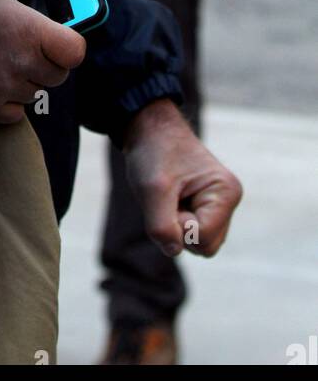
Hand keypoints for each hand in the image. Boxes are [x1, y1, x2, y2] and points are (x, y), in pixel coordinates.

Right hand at [0, 0, 85, 124]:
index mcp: (29, 31)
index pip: (75, 51)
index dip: (70, 42)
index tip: (60, 34)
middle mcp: (21, 64)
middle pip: (58, 75)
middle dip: (49, 59)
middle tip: (29, 43)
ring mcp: (2, 89)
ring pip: (35, 93)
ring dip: (27, 78)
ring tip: (6, 58)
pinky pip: (14, 112)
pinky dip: (9, 99)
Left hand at [123, 99, 242, 257]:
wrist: (150, 129)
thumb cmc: (154, 153)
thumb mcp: (152, 189)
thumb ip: (161, 226)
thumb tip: (173, 250)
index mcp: (226, 193)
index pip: (203, 239)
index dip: (178, 225)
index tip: (168, 196)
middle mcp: (229, 200)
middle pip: (205, 246)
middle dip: (179, 229)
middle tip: (167, 198)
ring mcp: (220, 205)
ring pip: (199, 243)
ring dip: (176, 226)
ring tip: (169, 197)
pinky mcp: (208, 207)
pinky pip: (193, 233)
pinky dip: (176, 222)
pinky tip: (172, 199)